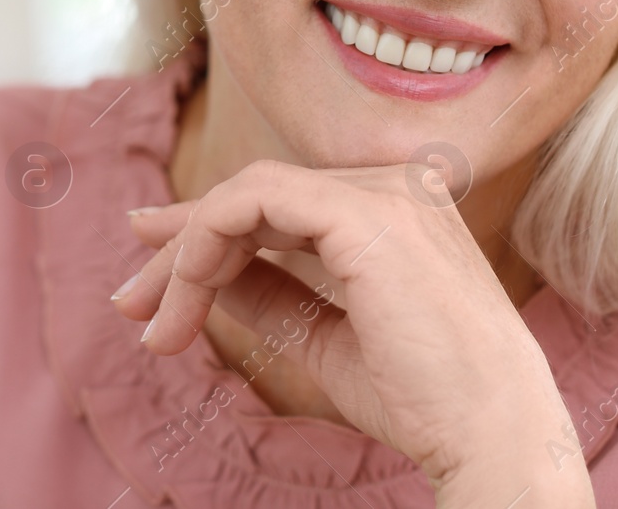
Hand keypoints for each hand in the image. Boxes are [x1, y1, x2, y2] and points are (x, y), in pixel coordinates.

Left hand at [110, 160, 595, 507]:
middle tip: (130, 303)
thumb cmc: (422, 398)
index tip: (153, 277)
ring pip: (246, 195)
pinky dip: (206, 242)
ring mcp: (383, 191)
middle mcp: (394, 185)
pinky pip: (252, 203)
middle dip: (183, 247)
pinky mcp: (362, 212)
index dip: (208, 232)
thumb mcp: (322, 337)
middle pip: (256, 196)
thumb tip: (204, 274)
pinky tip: (185, 297)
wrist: (487, 431)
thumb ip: (268, 293)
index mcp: (398, 208)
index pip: (281, 203)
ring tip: (149, 318)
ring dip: (186, 254)